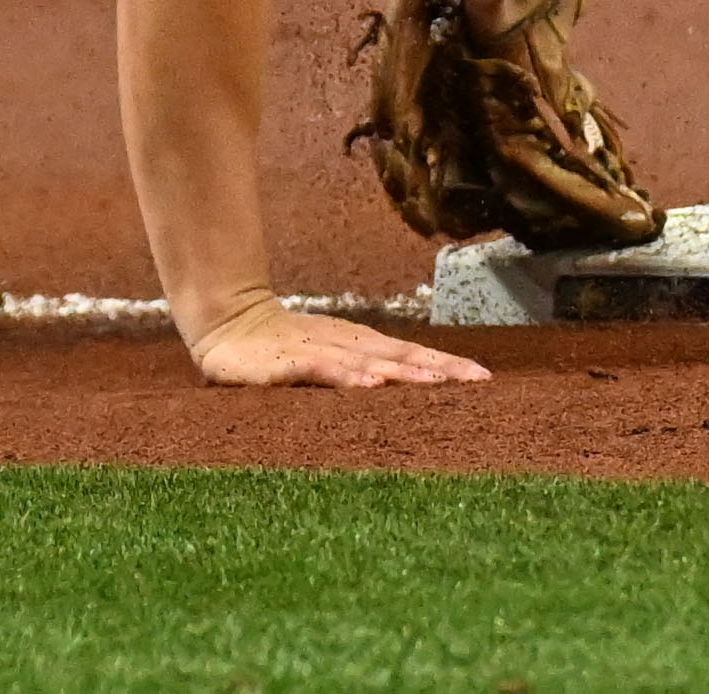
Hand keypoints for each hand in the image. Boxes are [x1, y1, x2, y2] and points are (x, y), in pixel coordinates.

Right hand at [186, 297, 491, 387]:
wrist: (225, 322)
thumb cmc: (280, 348)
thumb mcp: (326, 359)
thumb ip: (359, 371)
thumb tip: (404, 387)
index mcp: (358, 345)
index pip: (410, 355)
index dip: (446, 366)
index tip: (483, 379)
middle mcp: (345, 344)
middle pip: (399, 356)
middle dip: (438, 369)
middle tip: (476, 382)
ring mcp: (316, 351)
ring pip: (367, 362)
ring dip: (402, 372)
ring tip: (436, 384)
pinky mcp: (285, 364)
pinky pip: (320, 370)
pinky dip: (347, 377)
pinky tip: (370, 387)